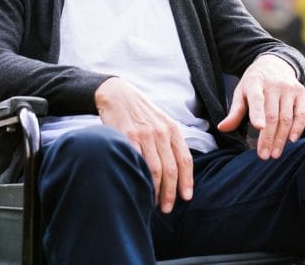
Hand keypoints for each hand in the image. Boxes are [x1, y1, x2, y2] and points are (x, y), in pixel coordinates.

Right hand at [95, 77, 193, 211]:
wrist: (117, 94)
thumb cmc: (140, 112)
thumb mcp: (160, 121)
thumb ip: (169, 141)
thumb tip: (177, 169)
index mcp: (172, 129)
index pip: (185, 159)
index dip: (187, 181)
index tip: (186, 197)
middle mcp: (161, 132)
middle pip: (171, 169)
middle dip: (171, 192)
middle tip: (167, 208)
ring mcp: (144, 135)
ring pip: (155, 169)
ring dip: (156, 191)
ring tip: (154, 204)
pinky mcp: (127, 138)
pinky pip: (137, 163)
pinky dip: (140, 179)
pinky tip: (139, 189)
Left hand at [217, 54, 304, 159]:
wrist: (274, 63)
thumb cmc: (255, 82)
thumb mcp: (241, 91)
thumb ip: (235, 111)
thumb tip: (222, 128)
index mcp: (255, 83)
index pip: (257, 100)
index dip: (258, 114)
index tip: (258, 128)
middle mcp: (274, 85)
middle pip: (273, 115)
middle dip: (268, 137)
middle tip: (264, 155)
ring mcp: (289, 88)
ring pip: (287, 117)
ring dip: (281, 138)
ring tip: (275, 153)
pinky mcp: (301, 92)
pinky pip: (302, 113)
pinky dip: (298, 128)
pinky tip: (292, 140)